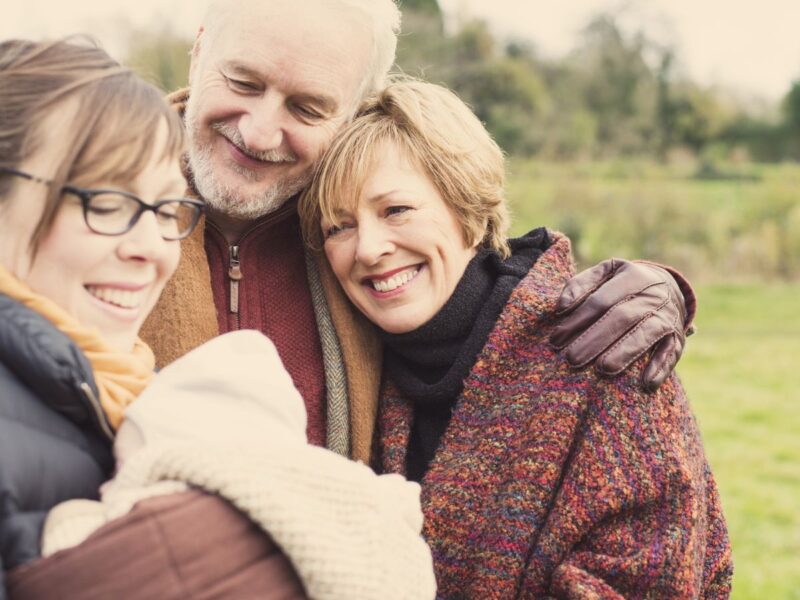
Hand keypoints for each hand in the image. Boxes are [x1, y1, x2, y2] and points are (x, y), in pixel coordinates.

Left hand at [550, 258, 690, 390]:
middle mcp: (653, 295)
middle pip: (622, 317)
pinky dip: (660, 368)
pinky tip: (646, 384)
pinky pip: (671, 353)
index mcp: (632, 277)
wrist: (668, 286)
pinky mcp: (677, 337)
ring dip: (625, 352)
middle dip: (595, 339)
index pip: (601, 300)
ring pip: (647, 333)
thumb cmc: (622, 284)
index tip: (557, 338)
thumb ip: (580, 284)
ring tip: (602, 369)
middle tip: (571, 359)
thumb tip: (561, 307)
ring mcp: (668, 316)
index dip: (578, 320)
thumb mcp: (604, 273)